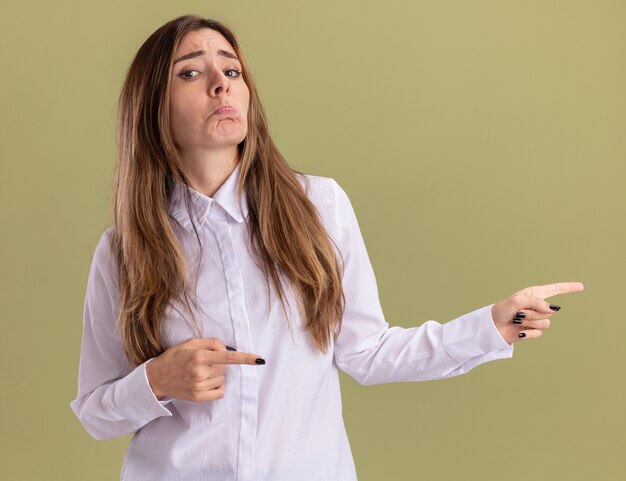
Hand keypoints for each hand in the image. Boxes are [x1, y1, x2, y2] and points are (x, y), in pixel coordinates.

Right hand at [145, 337, 264, 401]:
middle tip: (202, 363)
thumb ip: (210, 343)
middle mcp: (200, 371)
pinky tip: (205, 382)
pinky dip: (217, 386)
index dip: (246, 358)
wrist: (156, 378)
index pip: (228, 357)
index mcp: (199, 356)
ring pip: (223, 378)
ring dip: (216, 375)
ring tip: (199, 373)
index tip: (260, 359)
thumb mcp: (190, 343)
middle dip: (218, 363)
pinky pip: (220, 391)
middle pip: (225, 367)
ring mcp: (199, 386)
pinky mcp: (198, 397)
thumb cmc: (174, 357)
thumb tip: (226, 349)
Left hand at [491, 282, 584, 343]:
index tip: (582, 286)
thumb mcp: (518, 301)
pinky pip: (539, 333)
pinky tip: (519, 331)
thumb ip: (537, 302)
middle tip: (518, 312)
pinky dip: (528, 333)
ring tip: (517, 320)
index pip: (555, 289)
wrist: (493, 326)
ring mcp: (536, 318)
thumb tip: (553, 309)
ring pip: (545, 322)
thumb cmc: (502, 309)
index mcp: (534, 294)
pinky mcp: (532, 330)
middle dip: (533, 312)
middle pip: (549, 311)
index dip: (569, 288)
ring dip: (529, 322)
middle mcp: (537, 305)